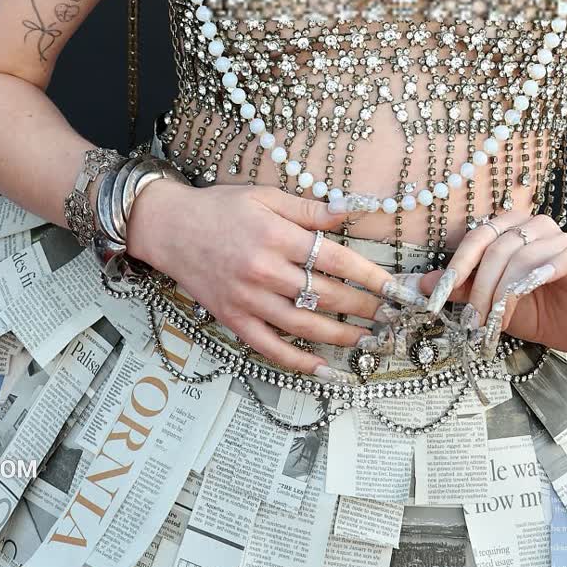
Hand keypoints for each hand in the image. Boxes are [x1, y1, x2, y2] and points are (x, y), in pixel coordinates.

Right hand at [125, 177, 411, 374]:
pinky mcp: (233, 320)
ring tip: (367, 339)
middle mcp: (265, 270)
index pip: (336, 260)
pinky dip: (298, 363)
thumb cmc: (220, 208)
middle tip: (391, 317)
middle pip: (326, 295)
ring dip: (340, 336)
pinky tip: (323, 370)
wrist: (169, 227)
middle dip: (365, 308)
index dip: (371, 277)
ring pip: (304, 325)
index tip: (396, 289)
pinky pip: (270, 348)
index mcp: (277, 235)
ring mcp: (248, 299)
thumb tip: (349, 210)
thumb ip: (308, 208)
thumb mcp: (265, 196)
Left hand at [415, 210, 566, 353]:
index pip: (477, 237)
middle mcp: (532, 225)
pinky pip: (563, 257)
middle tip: (473, 323)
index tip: (437, 296)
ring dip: (505, 293)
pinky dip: (544, 271)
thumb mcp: (491, 299)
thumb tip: (422, 285)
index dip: (457, 265)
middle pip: (497, 249)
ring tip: (496, 324)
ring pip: (524, 256)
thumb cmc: (532, 305)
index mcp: (508, 227)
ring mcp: (559, 238)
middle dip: (480, 289)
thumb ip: (461, 288)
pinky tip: (529, 289)